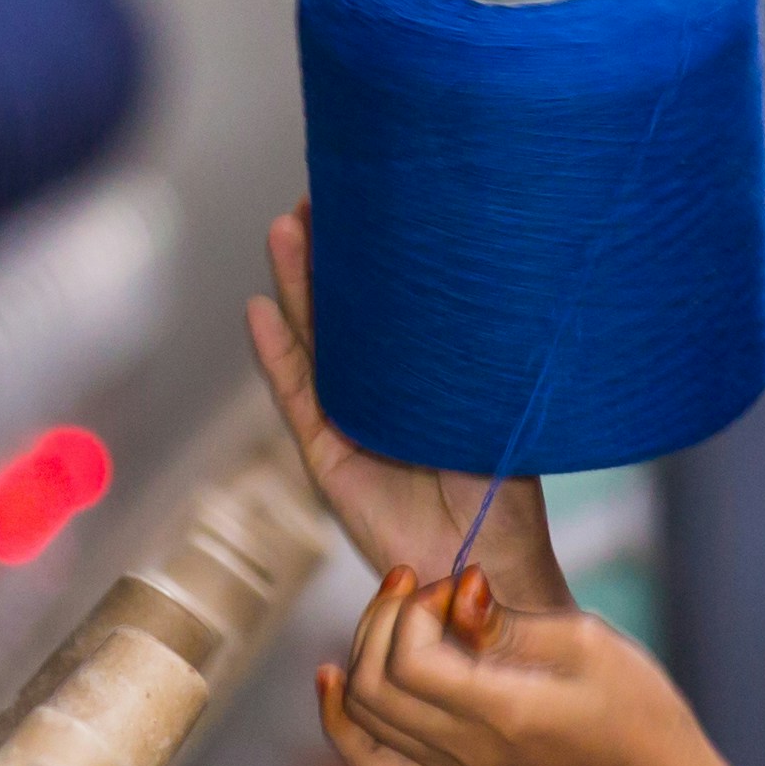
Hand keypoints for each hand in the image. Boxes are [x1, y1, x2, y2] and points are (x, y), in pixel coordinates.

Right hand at [244, 204, 565, 605]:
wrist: (485, 566)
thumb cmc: (503, 495)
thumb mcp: (489, 412)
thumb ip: (469, 363)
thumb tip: (473, 288)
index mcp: (422, 384)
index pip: (391, 311)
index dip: (373, 261)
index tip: (364, 203)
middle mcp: (380, 397)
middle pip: (342, 316)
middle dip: (326, 258)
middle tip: (314, 199)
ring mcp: (349, 423)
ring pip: (315, 343)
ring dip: (296, 288)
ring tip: (284, 231)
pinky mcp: (328, 457)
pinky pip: (297, 396)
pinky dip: (277, 354)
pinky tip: (261, 310)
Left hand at [316, 566, 709, 765]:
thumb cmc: (638, 710)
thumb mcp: (588, 643)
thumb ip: (508, 619)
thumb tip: (457, 587)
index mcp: (502, 715)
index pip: (408, 661)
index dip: (417, 606)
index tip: (455, 582)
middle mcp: (465, 755)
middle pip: (371, 685)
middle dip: (383, 618)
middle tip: (420, 584)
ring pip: (360, 719)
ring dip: (362, 652)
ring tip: (397, 616)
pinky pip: (368, 763)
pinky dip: (340, 720)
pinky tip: (336, 677)